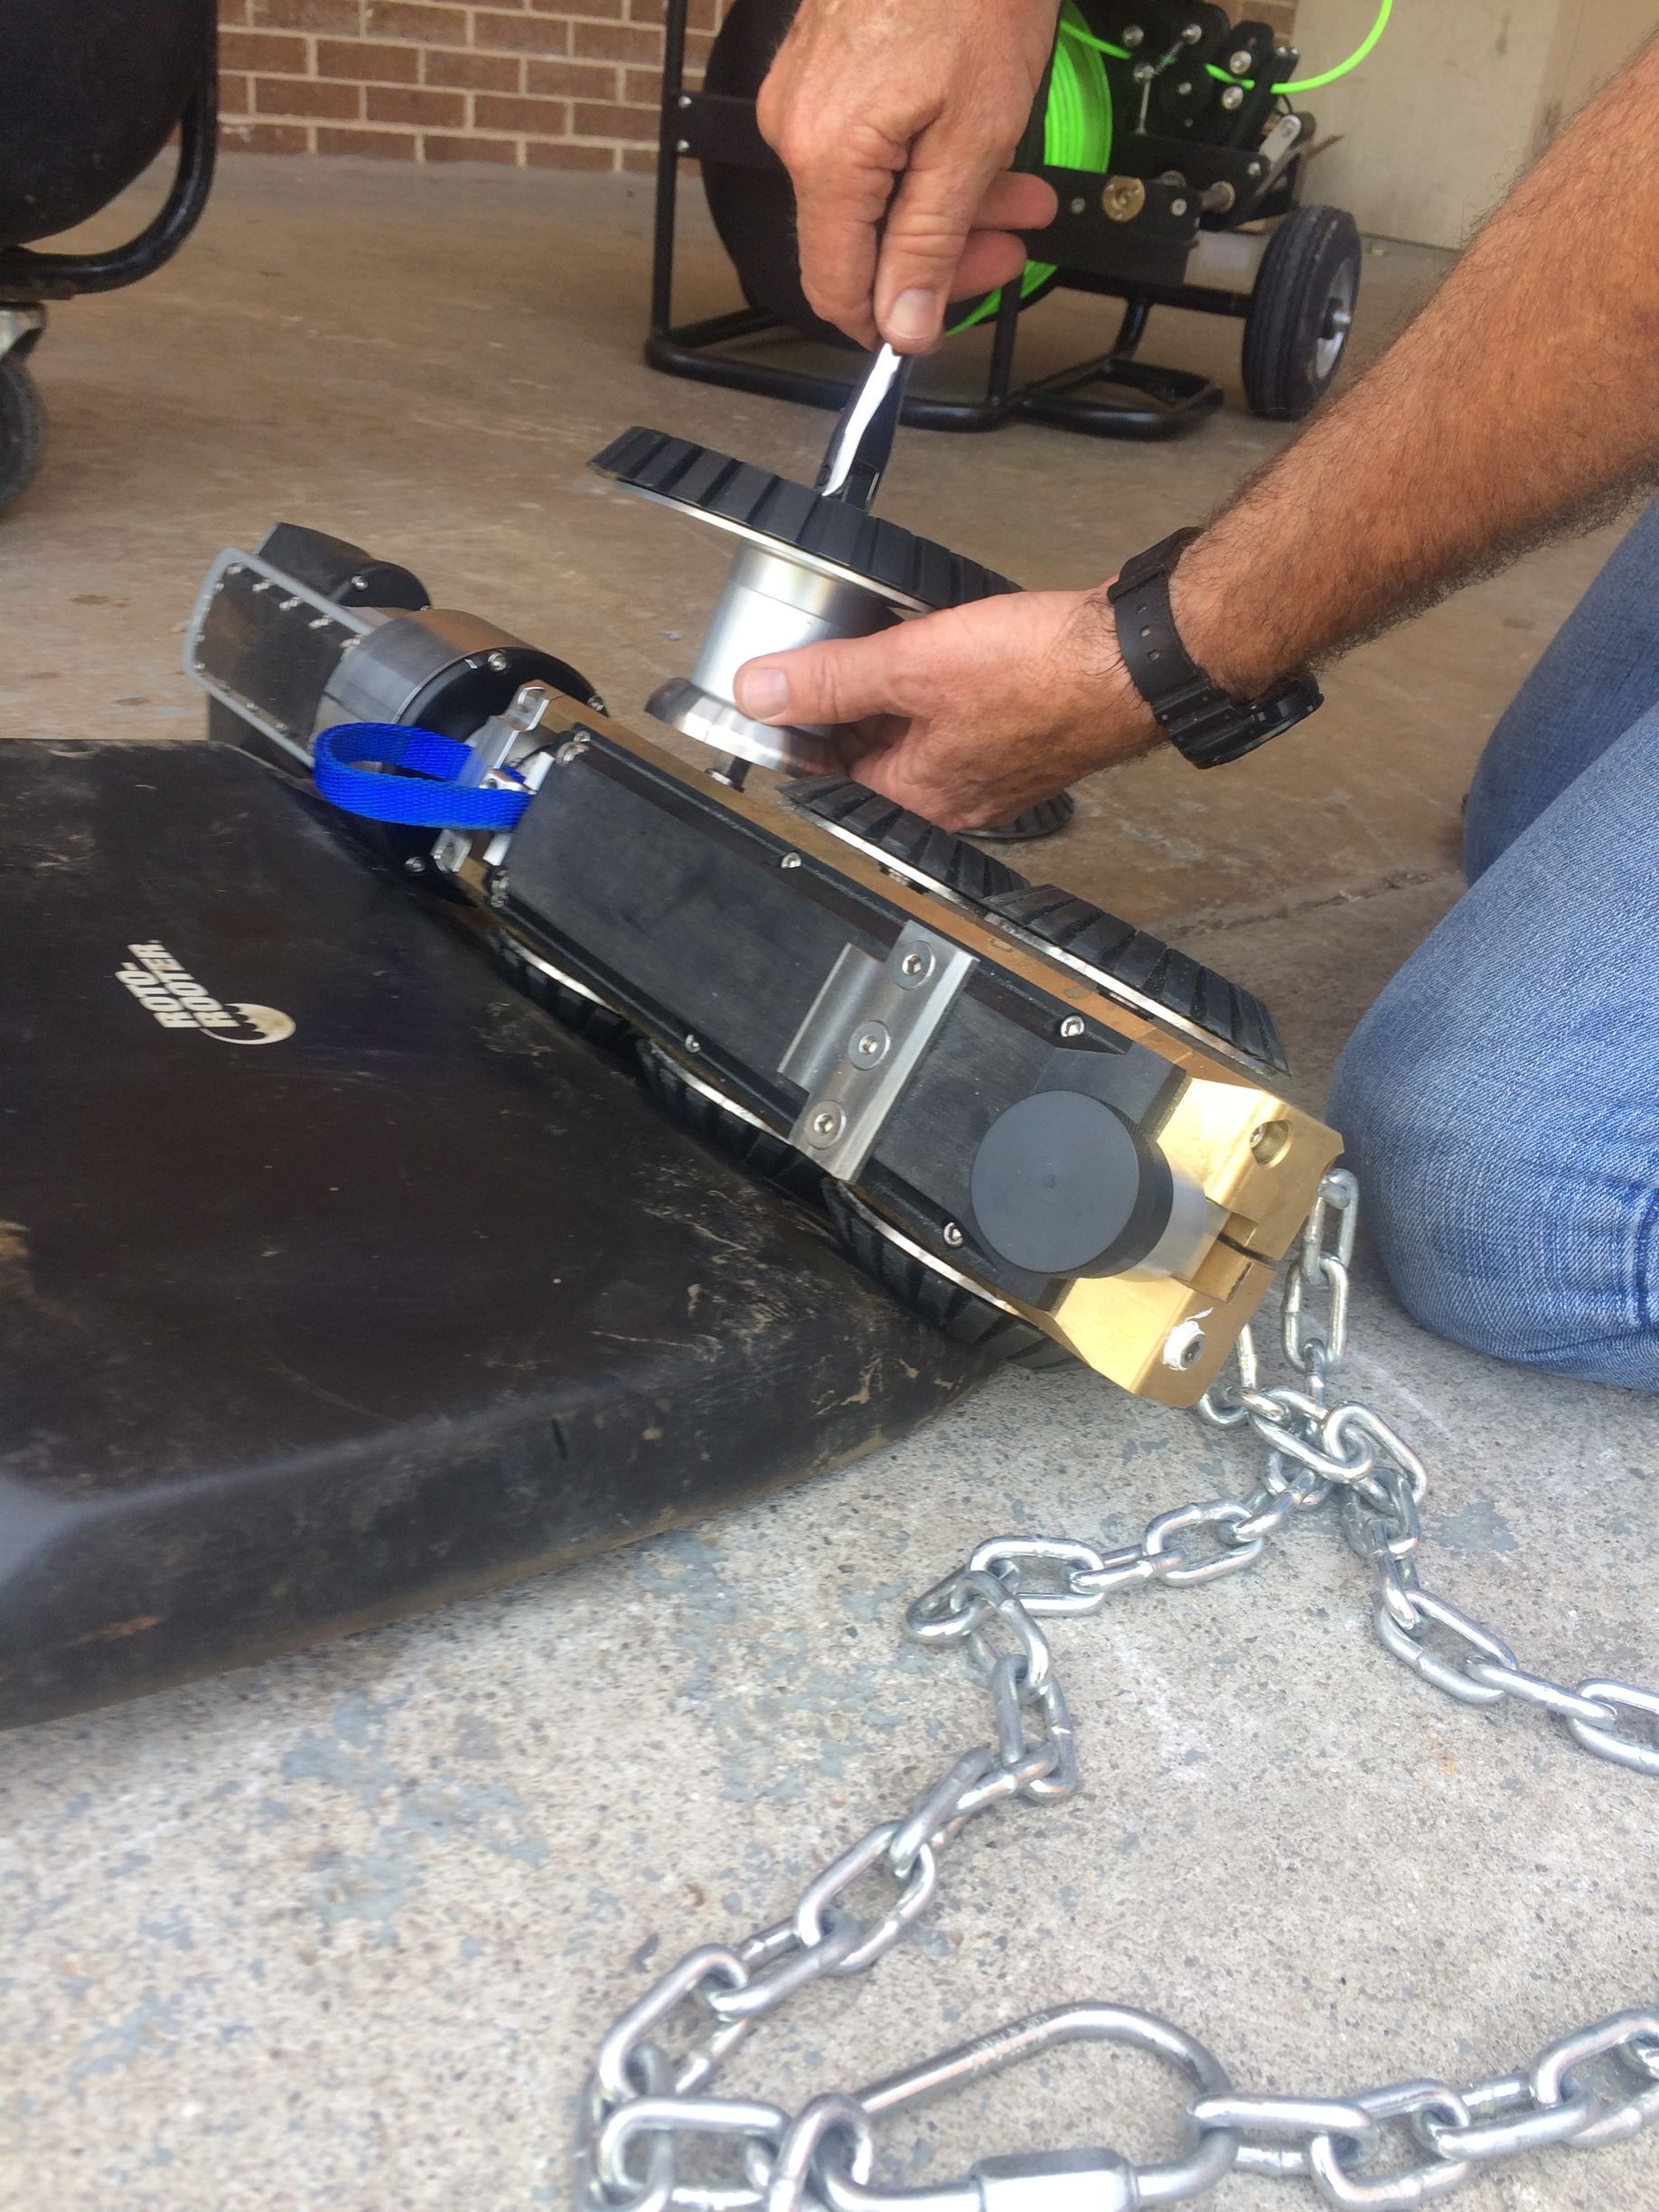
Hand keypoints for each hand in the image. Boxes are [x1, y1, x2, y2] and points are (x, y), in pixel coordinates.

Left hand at [733, 588, 1162, 829]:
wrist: (1138, 657)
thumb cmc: (1046, 677)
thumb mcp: (912, 667)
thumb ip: (830, 680)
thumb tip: (759, 691)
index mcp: (918, 800)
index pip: (825, 779)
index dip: (793, 733)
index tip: (774, 691)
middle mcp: (953, 798)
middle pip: (866, 756)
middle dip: (838, 708)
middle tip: (817, 651)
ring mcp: (990, 770)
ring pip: (910, 733)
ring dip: (886, 691)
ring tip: (871, 637)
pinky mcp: (1019, 736)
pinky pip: (953, 717)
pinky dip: (932, 686)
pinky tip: (931, 643)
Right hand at [755, 0, 1060, 350]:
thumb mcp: (973, 139)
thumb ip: (930, 244)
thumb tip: (903, 326)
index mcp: (826, 156)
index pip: (835, 288)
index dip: (892, 320)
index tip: (938, 324)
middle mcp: (796, 128)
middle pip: (860, 241)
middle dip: (946, 252)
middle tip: (1012, 240)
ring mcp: (804, 95)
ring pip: (874, 193)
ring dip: (949, 203)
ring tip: (1018, 190)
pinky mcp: (822, 69)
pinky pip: (870, 145)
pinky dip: (926, 156)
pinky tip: (976, 143)